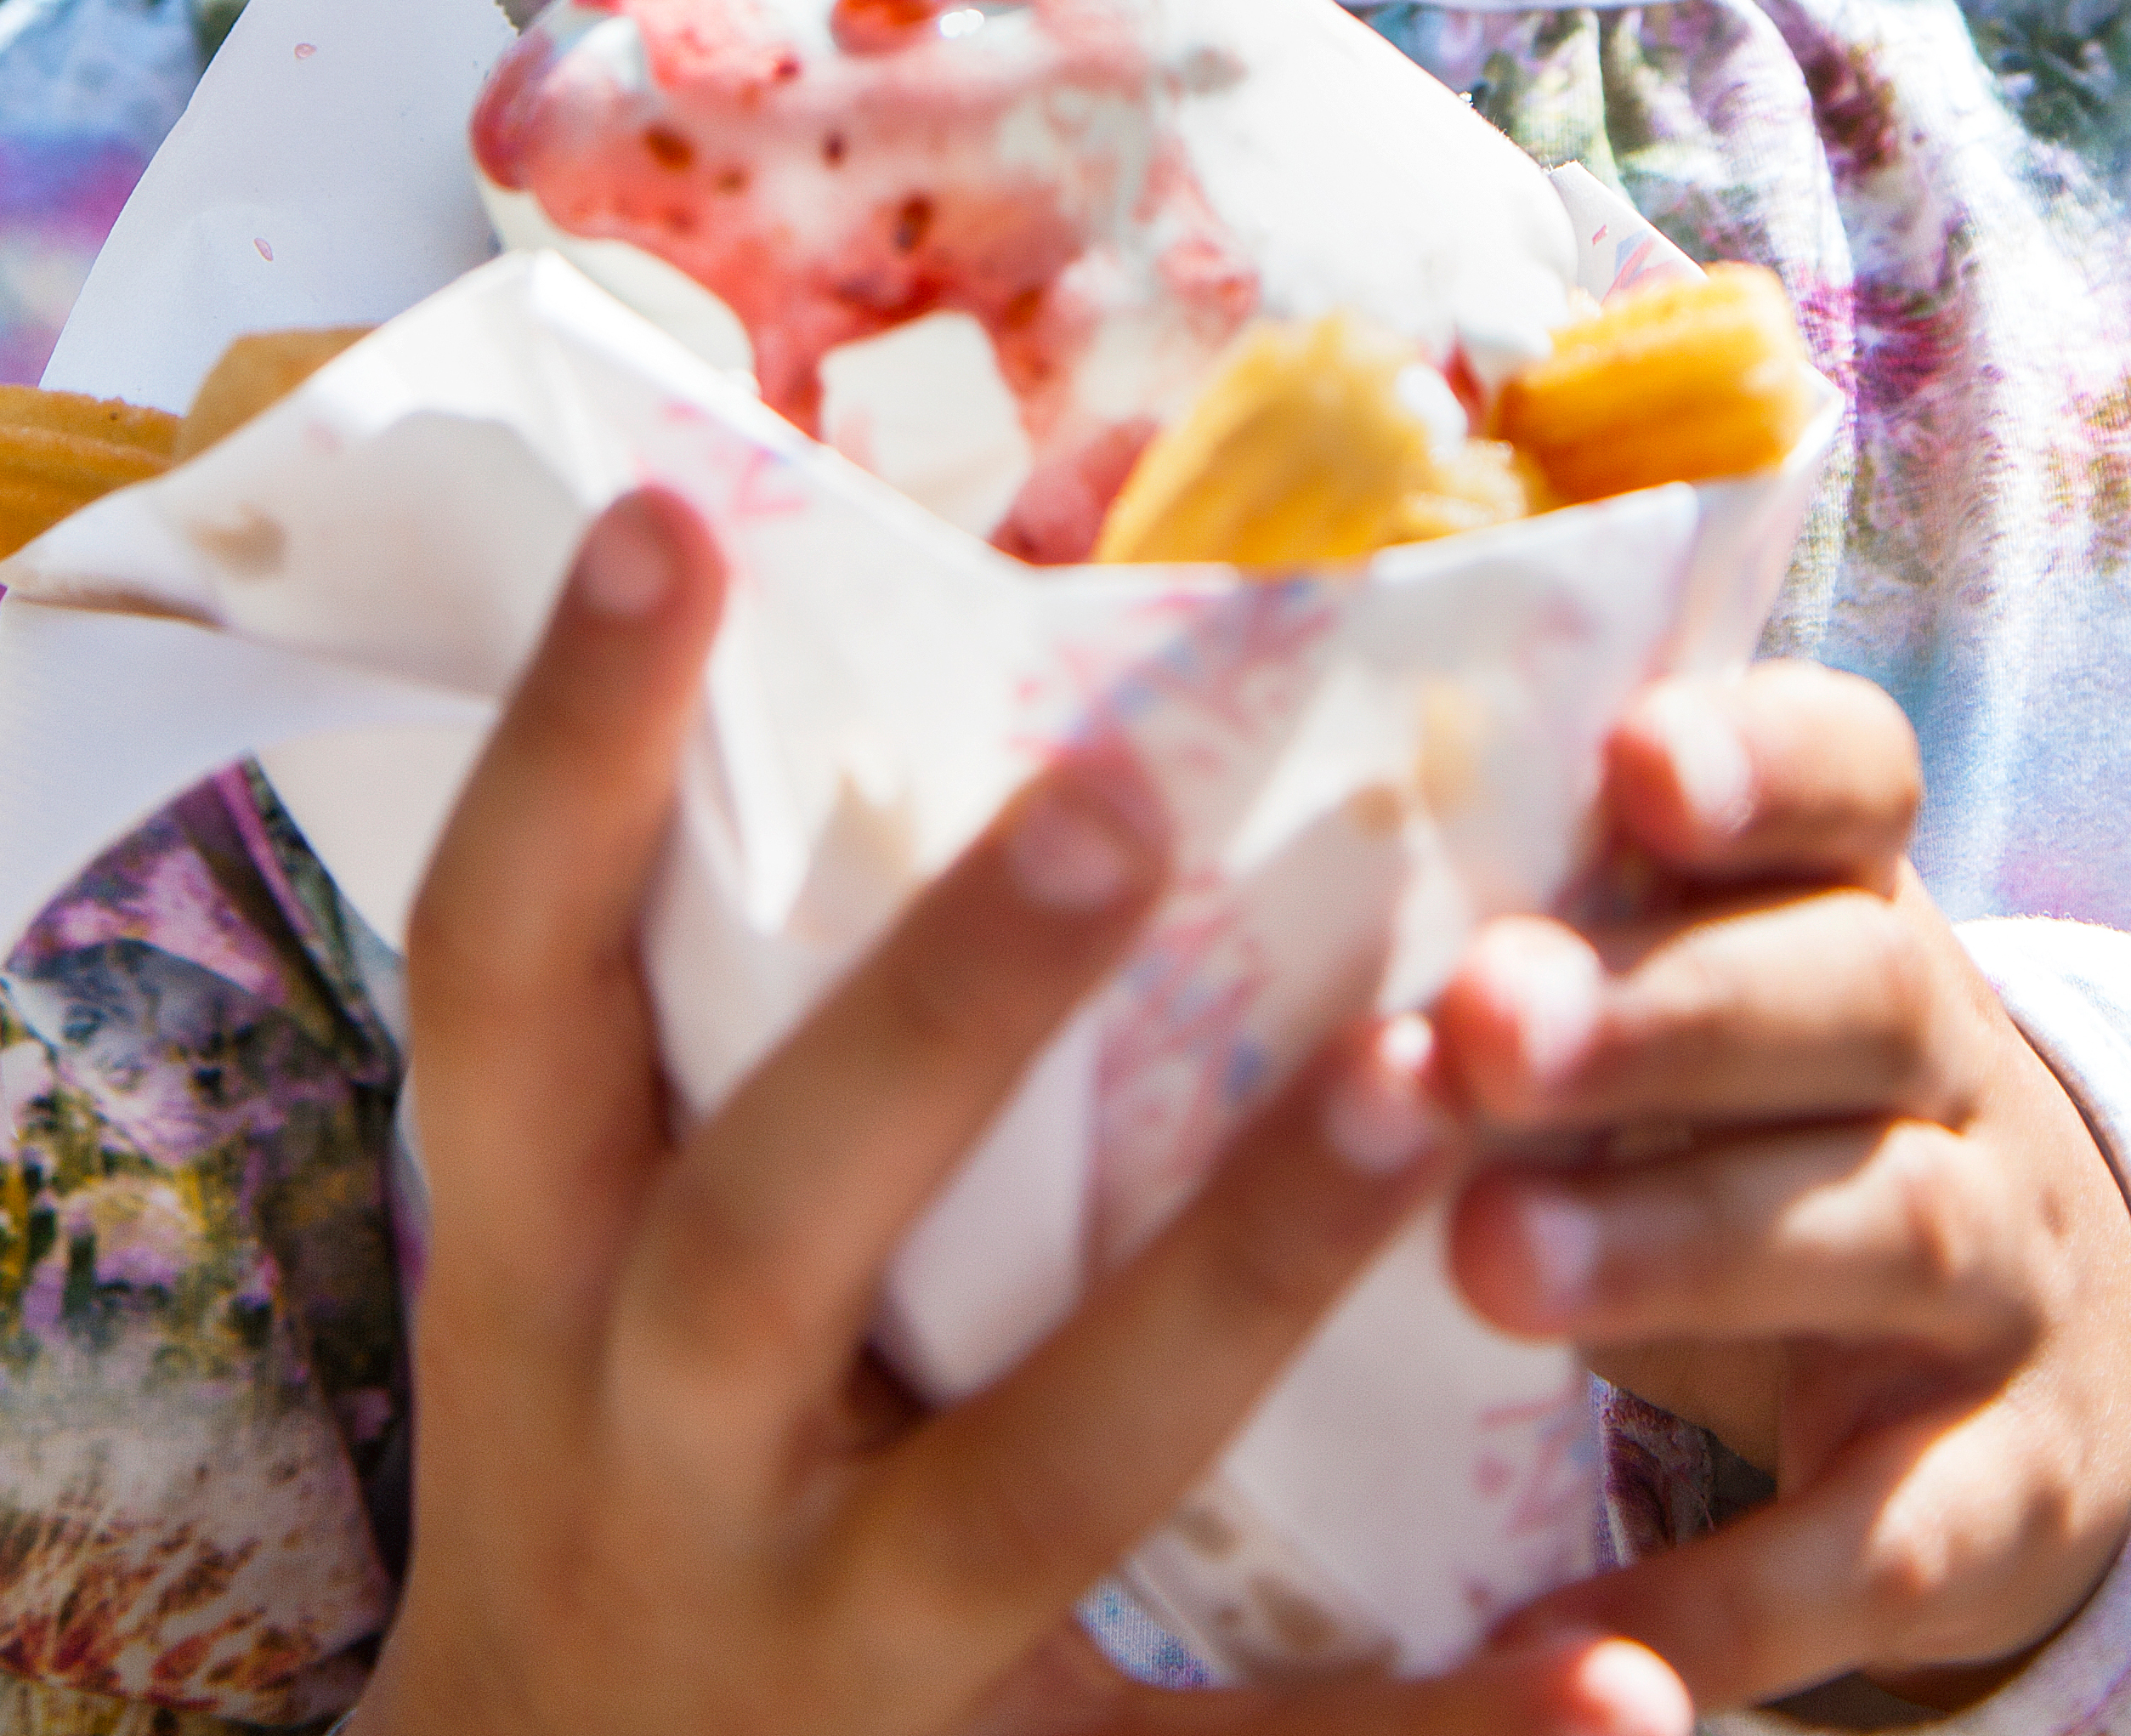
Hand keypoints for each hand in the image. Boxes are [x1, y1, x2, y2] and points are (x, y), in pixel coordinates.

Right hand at [355, 490, 1690, 1735]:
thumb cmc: (606, 1425)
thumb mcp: (580, 1219)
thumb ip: (702, 967)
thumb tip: (841, 549)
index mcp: (544, 1251)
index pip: (502, 968)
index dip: (567, 748)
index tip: (670, 517)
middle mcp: (659, 1440)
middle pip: (774, 1219)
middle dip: (943, 1009)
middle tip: (1131, 792)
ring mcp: (829, 1646)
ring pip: (1037, 1473)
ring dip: (1232, 1279)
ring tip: (1413, 1086)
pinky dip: (1432, 1735)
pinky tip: (1628, 1667)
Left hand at [1434, 666, 2130, 1718]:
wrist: (2012, 1370)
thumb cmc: (1738, 1127)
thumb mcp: (1682, 996)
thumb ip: (1532, 917)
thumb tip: (1212, 849)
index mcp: (1852, 901)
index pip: (1855, 775)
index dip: (1762, 759)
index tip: (1634, 762)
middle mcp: (1948, 1064)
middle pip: (1852, 993)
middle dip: (1668, 1009)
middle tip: (1482, 1025)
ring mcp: (1999, 1274)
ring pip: (1873, 1225)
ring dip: (1681, 1243)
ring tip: (1488, 1262)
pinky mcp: (2002, 1491)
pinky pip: (1885, 1540)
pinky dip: (1739, 1591)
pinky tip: (1579, 1625)